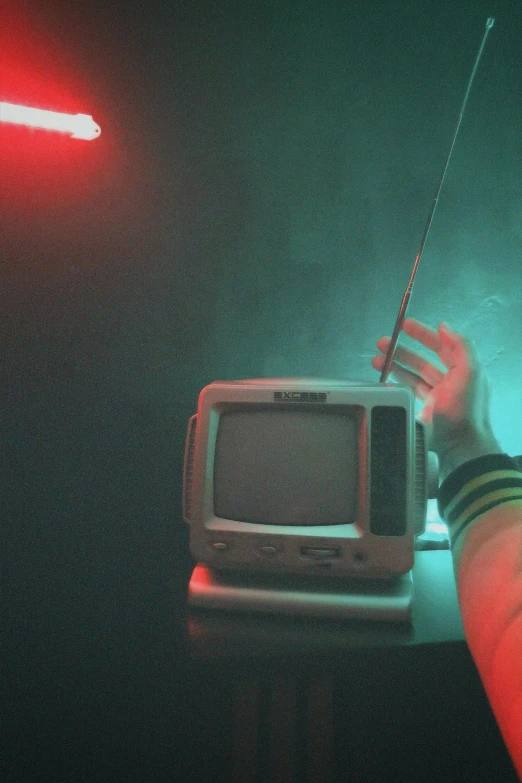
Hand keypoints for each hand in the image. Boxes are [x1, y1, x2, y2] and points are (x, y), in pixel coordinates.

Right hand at [372, 318, 501, 478]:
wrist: (458, 445)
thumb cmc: (465, 407)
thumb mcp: (470, 370)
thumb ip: (460, 345)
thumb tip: (444, 326)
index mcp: (462, 371)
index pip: (441, 347)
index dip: (423, 334)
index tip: (404, 325)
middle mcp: (449, 383)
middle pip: (422, 361)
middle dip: (402, 350)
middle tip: (382, 343)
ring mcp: (435, 398)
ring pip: (412, 377)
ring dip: (394, 366)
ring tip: (376, 359)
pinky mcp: (423, 412)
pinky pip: (406, 394)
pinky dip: (395, 385)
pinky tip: (383, 379)